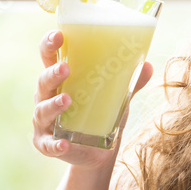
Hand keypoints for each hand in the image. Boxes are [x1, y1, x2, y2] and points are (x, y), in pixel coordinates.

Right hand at [32, 30, 152, 169]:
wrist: (97, 153)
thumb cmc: (100, 114)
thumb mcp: (115, 97)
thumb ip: (129, 82)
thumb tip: (148, 65)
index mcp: (60, 79)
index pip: (49, 56)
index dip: (49, 44)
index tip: (58, 35)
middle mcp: (47, 97)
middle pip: (43, 81)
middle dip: (52, 73)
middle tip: (66, 69)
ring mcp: (44, 121)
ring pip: (42, 110)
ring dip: (53, 104)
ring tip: (67, 100)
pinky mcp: (46, 143)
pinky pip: (48, 143)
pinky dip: (55, 144)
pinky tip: (64, 144)